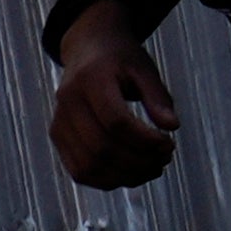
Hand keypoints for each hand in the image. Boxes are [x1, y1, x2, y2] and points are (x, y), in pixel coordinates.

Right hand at [46, 0, 182, 188]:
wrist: (87, 49)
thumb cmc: (120, 59)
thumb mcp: (144, 69)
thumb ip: (158, 98)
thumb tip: (172, 127)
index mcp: (90, 79)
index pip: (116, 121)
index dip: (145, 140)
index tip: (169, 142)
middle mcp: (68, 101)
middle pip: (102, 148)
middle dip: (139, 162)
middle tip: (165, 159)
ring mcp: (59, 121)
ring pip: (89, 166)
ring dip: (125, 176)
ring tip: (152, 169)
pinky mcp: (58, 136)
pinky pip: (80, 171)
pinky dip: (107, 180)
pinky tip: (131, 173)